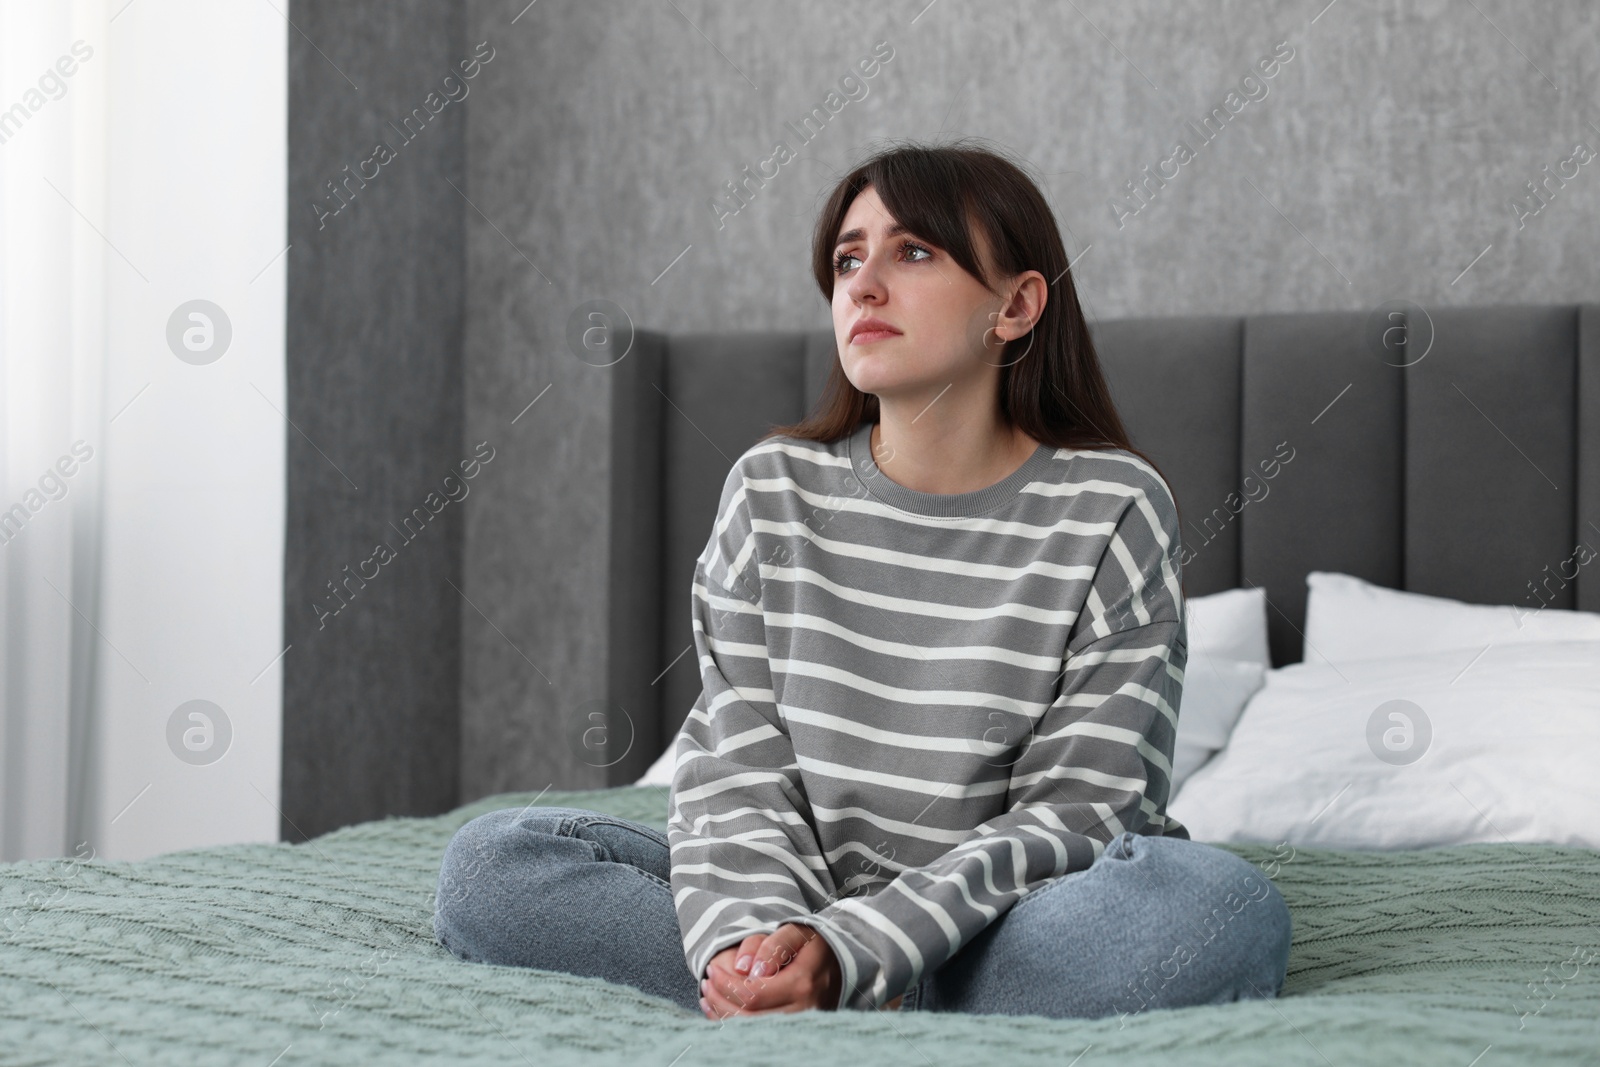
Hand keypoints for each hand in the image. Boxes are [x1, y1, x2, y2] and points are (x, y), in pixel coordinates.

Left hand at [700, 923, 840, 1017]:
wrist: (839, 961)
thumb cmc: (812, 943)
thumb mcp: (795, 932)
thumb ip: (771, 946)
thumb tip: (746, 969)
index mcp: (802, 984)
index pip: (752, 994)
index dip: (726, 984)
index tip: (711, 969)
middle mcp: (803, 1010)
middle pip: (748, 1017)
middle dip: (720, 999)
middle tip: (705, 982)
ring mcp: (800, 1024)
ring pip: (751, 1029)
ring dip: (723, 1014)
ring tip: (707, 994)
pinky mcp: (795, 1030)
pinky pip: (758, 1033)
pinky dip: (733, 1024)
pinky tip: (719, 1010)